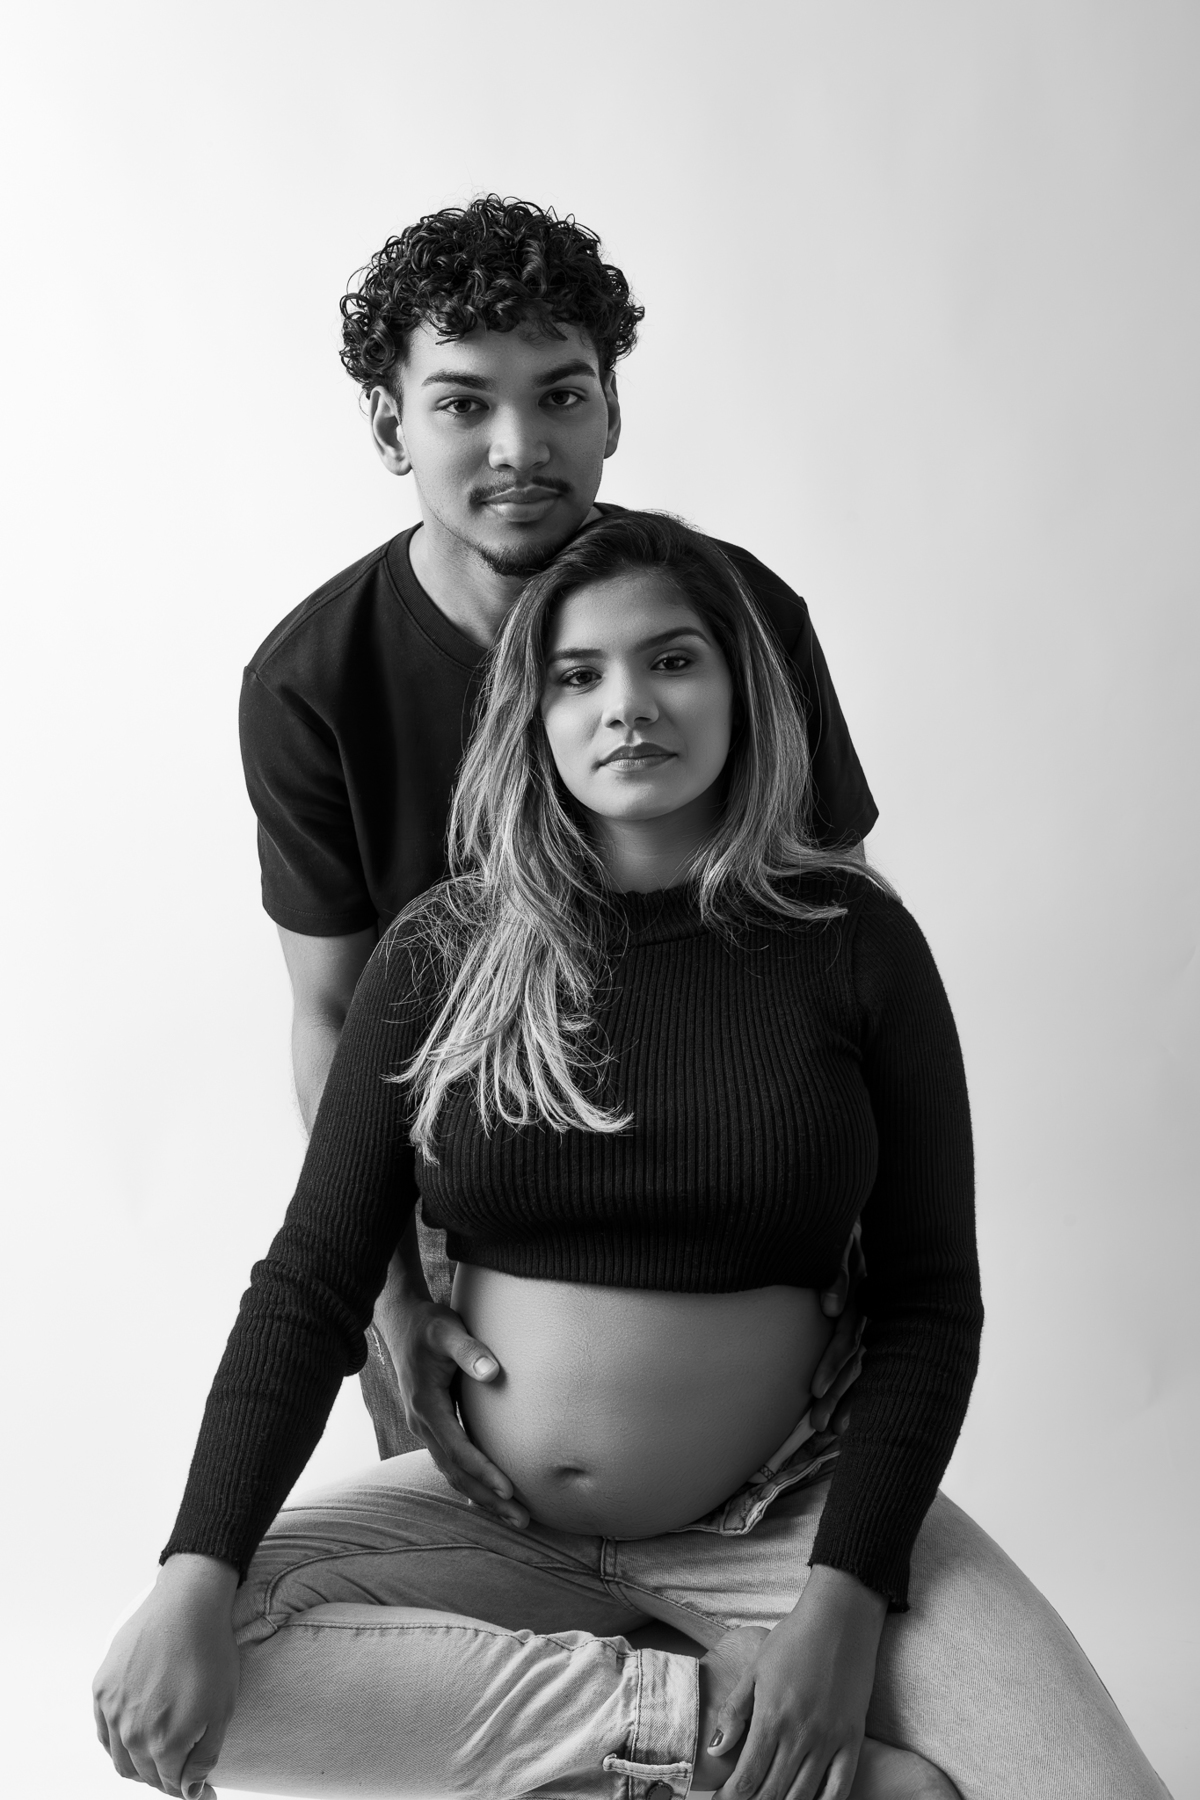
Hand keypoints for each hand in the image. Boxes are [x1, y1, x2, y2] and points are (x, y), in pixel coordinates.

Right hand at [92, 1554, 239, 1796]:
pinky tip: (133, 1737)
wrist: (188, 1603)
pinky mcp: (101, 1688)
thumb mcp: (222, 1709)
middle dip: (165, 1777)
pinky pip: (104, 1732)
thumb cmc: (211, 1653)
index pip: (170, 1785)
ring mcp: (112, 1710)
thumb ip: (204, 1758)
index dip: (187, 1788)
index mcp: (164, 1743)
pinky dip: (117, 1743)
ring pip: (120, 1759)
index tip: (202, 1788)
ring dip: (140, 1764)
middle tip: (182, 1769)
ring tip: (160, 1755)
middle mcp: (132, 1733)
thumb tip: (190, 1793)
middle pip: (145, 1775)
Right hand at [379, 1296, 528, 1528]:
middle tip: (522, 1519)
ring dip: (481, 1497)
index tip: (509, 1490)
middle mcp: (422, 1423)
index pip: (458, 1448)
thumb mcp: (448, 1330)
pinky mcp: (431, 1425)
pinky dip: (467, 1483)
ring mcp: (424, 1427)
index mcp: (426, 1405)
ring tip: (513, 1516)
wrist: (401, 1322)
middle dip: (488, 1498)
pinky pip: (448, 1462)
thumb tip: (493, 1371)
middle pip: (456, 1471)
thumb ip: (470, 1350)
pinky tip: (483, 1500)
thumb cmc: (429, 1325)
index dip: (483, 1471)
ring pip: (452, 1472)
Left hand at [707, 1566, 885, 1799]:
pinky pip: (840, 1789)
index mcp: (771, 1718)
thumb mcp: (755, 1669)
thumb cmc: (792, 1640)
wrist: (839, 1619)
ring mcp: (829, 1740)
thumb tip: (716, 1752)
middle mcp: (800, 1736)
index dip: (731, 1798)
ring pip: (803, 1797)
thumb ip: (734, 1713)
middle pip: (772, 1793)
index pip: (747, 1778)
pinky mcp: (853, 1740)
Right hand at [811, 1223, 865, 1434]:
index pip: (862, 1361)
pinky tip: (829, 1306)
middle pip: (859, 1354)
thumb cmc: (834, 1241)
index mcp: (870, 1310)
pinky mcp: (851, 1240)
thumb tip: (796, 1341)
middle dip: (842, 1393)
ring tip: (817, 1390)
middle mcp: (871, 1296)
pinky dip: (839, 1284)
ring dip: (835, 1357)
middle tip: (821, 1428)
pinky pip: (846, 1264)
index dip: (851, 1396)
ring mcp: (864, 1270)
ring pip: (853, 1321)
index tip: (834, 1431)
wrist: (843, 1189)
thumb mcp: (833, 1280)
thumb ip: (824, 1310)